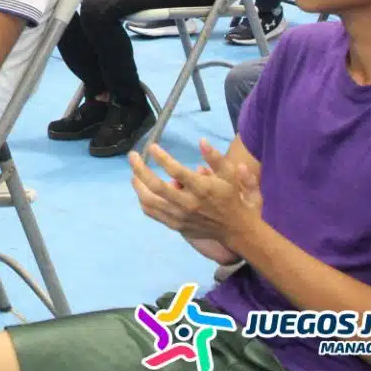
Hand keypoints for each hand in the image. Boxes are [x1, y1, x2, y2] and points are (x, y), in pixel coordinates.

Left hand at [128, 142, 262, 249]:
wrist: (237, 230)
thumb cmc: (233, 198)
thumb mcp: (230, 175)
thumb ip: (216, 158)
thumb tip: (202, 141)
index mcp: (203, 189)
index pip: (176, 171)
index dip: (161, 158)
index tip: (152, 147)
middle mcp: (189, 204)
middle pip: (156, 186)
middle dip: (140, 169)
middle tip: (132, 156)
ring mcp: (180, 216)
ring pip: (150, 201)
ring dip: (138, 185)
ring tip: (133, 173)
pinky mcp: (176, 226)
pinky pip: (153, 213)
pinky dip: (144, 201)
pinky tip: (142, 190)